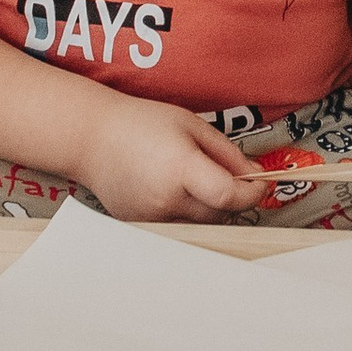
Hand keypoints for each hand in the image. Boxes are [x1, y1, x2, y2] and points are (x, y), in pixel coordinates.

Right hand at [71, 100, 267, 221]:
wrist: (92, 138)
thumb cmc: (141, 124)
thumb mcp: (192, 126)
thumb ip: (228, 154)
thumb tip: (256, 175)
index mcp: (180, 169)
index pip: (229, 196)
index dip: (252, 193)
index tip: (259, 183)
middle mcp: (165, 199)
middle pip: (219, 214)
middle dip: (232, 198)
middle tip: (226, 175)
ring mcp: (150, 217)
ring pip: (200, 224)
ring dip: (209, 207)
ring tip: (192, 179)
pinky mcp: (140, 226)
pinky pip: (177, 225)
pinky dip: (185, 212)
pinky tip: (170, 188)